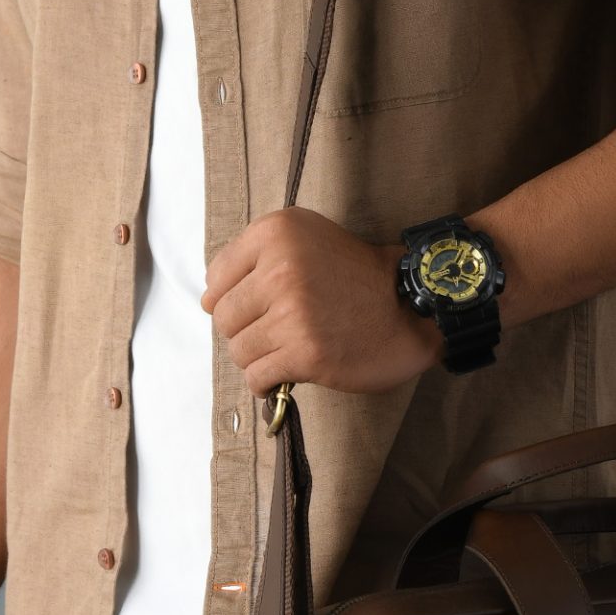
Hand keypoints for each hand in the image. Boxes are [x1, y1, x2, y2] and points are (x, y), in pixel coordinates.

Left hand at [200, 207, 440, 397]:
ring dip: (259, 356)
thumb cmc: (354, 276)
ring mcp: (292, 314)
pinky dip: (266, 380)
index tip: (260, 303)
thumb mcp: (305, 239)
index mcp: (276, 233)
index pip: (215, 279)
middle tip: (277, 329)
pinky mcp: (305, 353)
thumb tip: (207, 300)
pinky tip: (285, 371)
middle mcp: (280, 269)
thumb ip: (254, 258)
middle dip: (245, 329)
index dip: (233, 297)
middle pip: (223, 317)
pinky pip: (257, 377)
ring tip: (287, 347)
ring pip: (238, 350)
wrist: (408, 308)